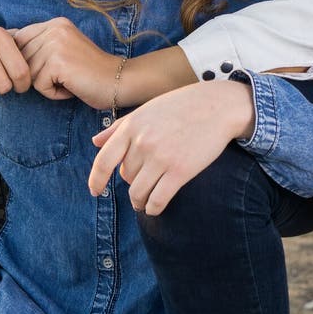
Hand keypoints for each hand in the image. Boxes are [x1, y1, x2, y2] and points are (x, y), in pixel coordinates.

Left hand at [14, 17, 117, 106]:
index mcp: (55, 23)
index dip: (29, 60)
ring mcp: (56, 43)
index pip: (20, 40)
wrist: (118, 80)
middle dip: (38, 74)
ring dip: (46, 85)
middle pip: (21, 58)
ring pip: (28, 73)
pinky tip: (71, 87)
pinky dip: (53, 93)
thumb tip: (5, 45)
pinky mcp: (58, 61)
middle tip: (64, 75)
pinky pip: (38, 85)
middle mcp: (54, 28)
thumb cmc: (89, 71)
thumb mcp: (62, 49)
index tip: (53, 68)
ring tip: (69, 80)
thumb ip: (39, 45)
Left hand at [88, 81, 254, 214]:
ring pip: (138, 192)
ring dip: (139, 200)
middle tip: (144, 178)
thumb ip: (119, 126)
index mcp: (132, 125)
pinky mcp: (180, 171)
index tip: (95, 191)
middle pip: (126, 177)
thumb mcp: (147, 110)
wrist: (217, 106)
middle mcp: (143, 142)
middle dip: (132, 181)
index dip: (96, 179)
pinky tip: (155, 206)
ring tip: (144, 201)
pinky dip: (153, 207)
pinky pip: (157, 200)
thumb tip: (95, 141)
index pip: (103, 160)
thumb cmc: (181, 106)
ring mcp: (161, 158)